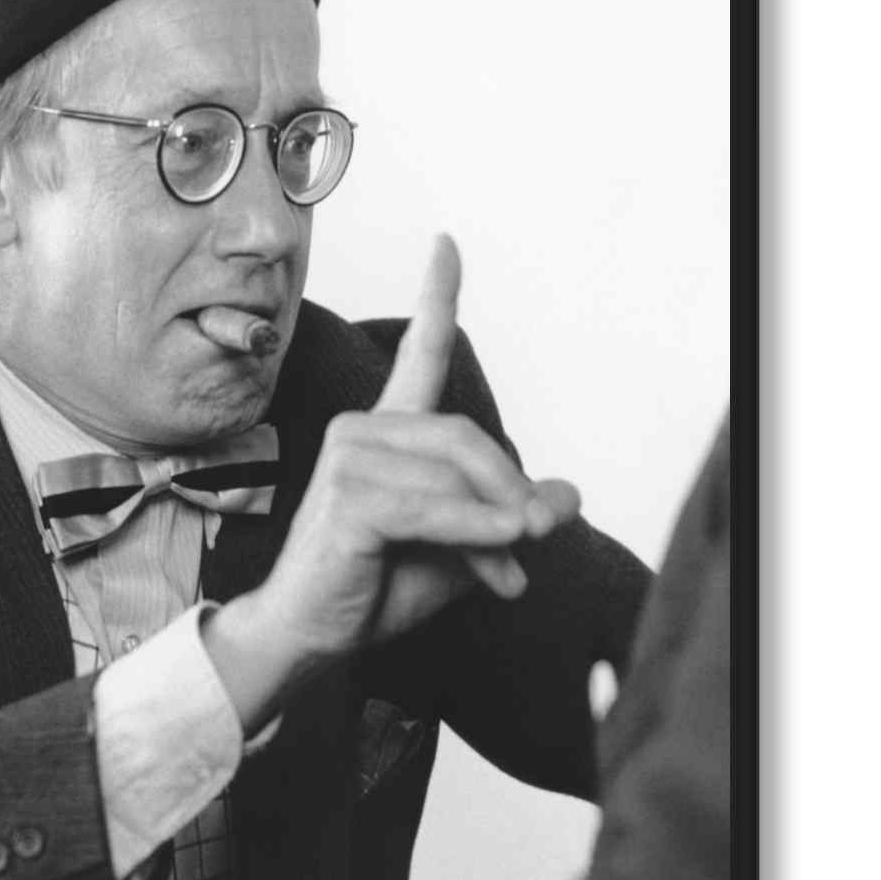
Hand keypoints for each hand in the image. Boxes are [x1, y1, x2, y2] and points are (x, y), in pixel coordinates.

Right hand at [206, 236, 580, 720]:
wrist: (312, 634)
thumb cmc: (376, 586)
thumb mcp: (463, 549)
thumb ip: (510, 519)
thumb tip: (568, 497)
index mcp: (387, 433)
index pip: (418, 354)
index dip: (437, 298)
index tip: (446, 245)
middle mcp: (362, 432)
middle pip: (467, 439)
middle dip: (508, 499)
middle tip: (530, 552)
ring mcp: (348, 458)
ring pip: (456, 480)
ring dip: (493, 536)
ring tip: (502, 581)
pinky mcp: (347, 498)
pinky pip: (435, 510)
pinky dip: (478, 538)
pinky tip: (501, 564)